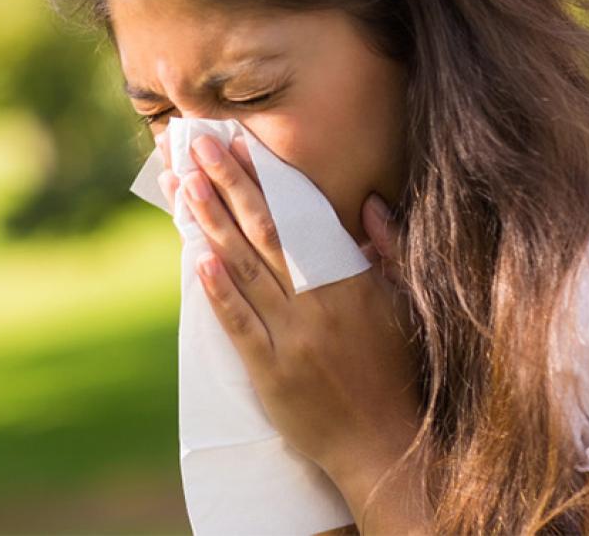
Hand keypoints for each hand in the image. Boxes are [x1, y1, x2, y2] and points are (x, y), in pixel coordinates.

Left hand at [154, 131, 422, 492]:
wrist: (385, 445)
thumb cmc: (395, 370)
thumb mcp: (403, 304)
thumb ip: (390, 250)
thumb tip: (370, 204)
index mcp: (352, 281)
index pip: (301, 216)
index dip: (266, 179)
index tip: (238, 144)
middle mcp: (320, 303)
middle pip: (265, 231)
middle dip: (228, 183)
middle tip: (196, 144)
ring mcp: (294, 338)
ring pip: (245, 269)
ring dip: (212, 223)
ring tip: (185, 183)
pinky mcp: (272, 373)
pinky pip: (241, 326)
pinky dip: (219, 292)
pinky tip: (197, 258)